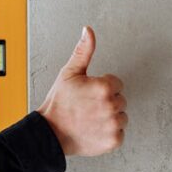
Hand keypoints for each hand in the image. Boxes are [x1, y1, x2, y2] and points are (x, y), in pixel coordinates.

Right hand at [36, 26, 127, 156]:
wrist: (50, 133)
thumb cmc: (59, 103)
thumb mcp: (69, 73)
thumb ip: (83, 50)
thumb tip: (88, 31)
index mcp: (104, 87)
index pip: (117, 84)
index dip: (102, 88)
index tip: (89, 94)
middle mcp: (111, 106)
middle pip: (121, 100)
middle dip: (107, 102)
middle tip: (88, 107)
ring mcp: (113, 125)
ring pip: (122, 117)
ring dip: (110, 118)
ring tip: (91, 119)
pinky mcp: (112, 141)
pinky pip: (120, 134)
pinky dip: (109, 134)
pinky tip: (95, 130)